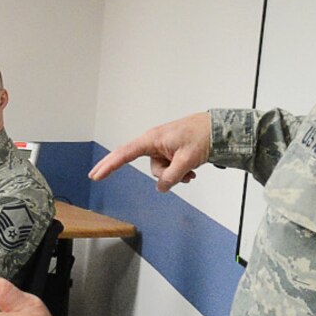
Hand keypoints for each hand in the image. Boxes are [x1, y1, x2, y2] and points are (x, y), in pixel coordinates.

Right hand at [89, 111, 212, 190]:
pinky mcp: (171, 150)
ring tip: (190, 171)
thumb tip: (161, 187)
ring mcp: (162, 146)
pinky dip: (177, 172)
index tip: (96, 174)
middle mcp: (154, 142)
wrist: (219, 128)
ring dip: (173, 174)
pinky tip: (191, 171)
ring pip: (158, 169)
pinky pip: (168, 167)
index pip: (125, 153)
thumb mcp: (186, 160)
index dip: (109, 165)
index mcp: (152, 139)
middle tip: (96, 176)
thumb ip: (171, 176)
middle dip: (121, 168)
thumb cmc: (203, 135)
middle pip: (136, 161)